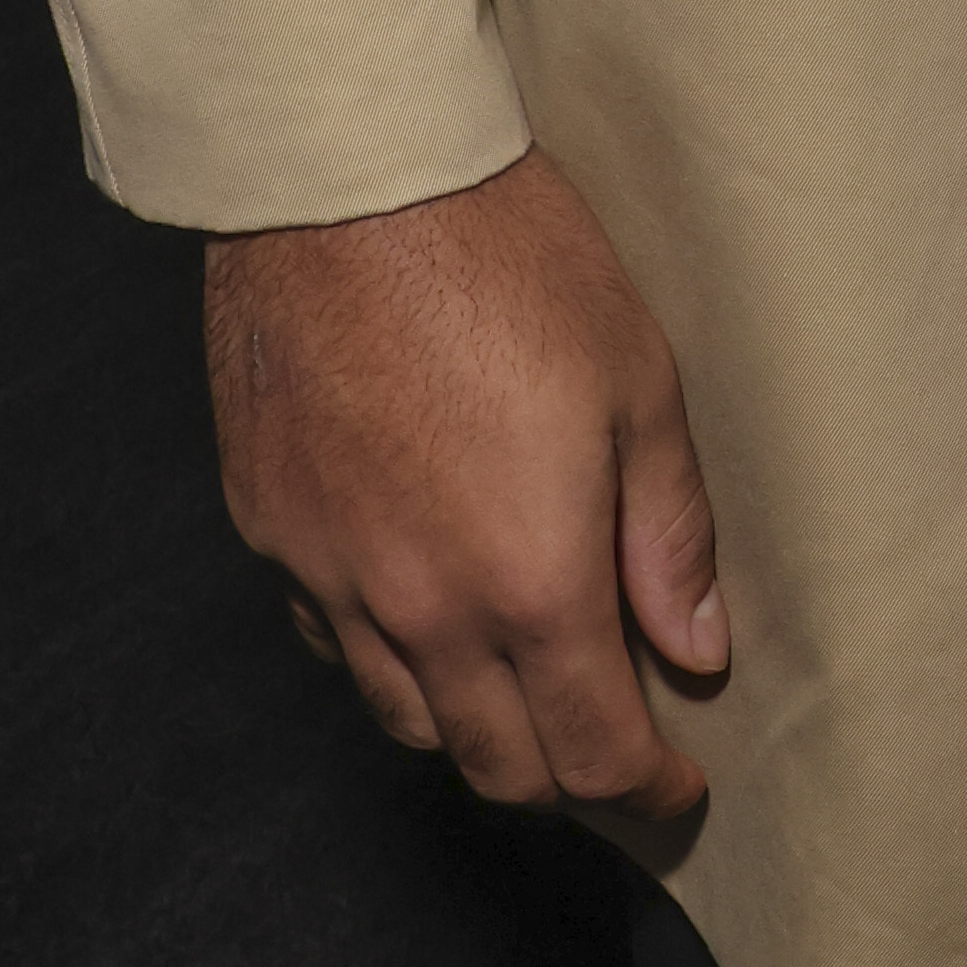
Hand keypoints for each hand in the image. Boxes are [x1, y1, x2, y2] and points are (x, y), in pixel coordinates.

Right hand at [206, 148, 723, 842]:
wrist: (346, 176)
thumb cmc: (507, 256)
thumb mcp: (635, 378)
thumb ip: (667, 532)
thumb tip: (698, 646)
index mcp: (529, 582)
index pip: (591, 753)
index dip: (646, 790)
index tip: (675, 789)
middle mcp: (421, 609)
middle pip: (495, 765)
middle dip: (564, 780)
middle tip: (607, 750)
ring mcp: (330, 575)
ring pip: (404, 718)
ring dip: (472, 728)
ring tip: (520, 690)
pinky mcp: (268, 528)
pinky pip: (332, 640)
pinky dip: (386, 657)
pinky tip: (419, 612)